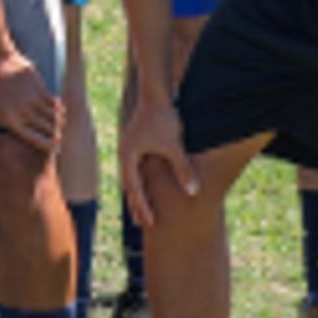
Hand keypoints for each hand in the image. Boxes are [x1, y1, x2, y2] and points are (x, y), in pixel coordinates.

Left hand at [0, 47, 63, 152]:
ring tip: (59, 125)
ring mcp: (33, 99)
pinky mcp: (39, 87)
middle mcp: (24, 112)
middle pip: (49, 130)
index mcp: (10, 121)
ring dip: (58, 122)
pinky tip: (58, 109)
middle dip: (55, 135)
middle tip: (59, 138)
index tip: (54, 148)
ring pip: (54, 117)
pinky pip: (54, 102)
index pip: (37, 140)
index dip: (48, 146)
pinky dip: (58, 108)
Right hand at [116, 93, 196, 231]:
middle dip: (136, 204)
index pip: (134, 188)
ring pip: (132, 177)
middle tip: (142, 223)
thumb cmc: (163, 118)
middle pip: (129, 185)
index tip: (149, 222)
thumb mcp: (174, 146)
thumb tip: (193, 192)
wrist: (156, 93)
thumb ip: (182, 169)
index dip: (142, 206)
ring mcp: (129, 148)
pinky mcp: (137, 142)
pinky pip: (136, 168)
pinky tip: (149, 184)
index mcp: (128, 156)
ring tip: (143, 207)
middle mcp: (125, 153)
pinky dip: (141, 180)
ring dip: (138, 193)